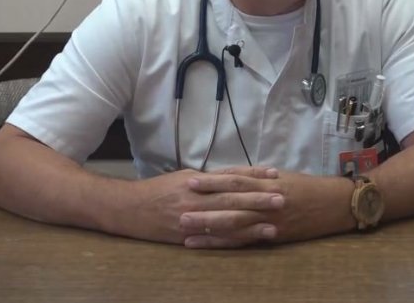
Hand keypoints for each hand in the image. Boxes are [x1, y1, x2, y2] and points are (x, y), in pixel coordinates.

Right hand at [113, 166, 284, 246]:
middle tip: (283, 199)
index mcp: (197, 182)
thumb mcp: (184, 178)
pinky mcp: (188, 237)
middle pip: (233, 199)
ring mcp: (193, 220)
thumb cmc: (159, 190)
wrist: (130, 209)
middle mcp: (196, 200)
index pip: (230, 177)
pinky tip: (249, 241)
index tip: (274, 173)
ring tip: (274, 225)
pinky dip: (234, 240)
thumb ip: (209, 179)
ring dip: (252, 225)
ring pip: (227, 222)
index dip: (253, 175)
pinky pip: (215, 240)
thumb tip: (235, 176)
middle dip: (258, 199)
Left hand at [180, 168, 355, 247]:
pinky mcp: (273, 236)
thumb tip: (234, 174)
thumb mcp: (283, 176)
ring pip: (234, 223)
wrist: (335, 204)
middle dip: (204, 205)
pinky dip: (224, 243)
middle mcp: (266, 201)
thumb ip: (258, 176)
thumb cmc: (308, 187)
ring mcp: (269, 220)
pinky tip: (207, 245)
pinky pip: (245, 240)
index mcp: (268, 183)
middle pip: (230, 203)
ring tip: (186, 229)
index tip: (192, 180)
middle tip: (179, 207)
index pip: (236, 180)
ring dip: (208, 226)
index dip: (213, 181)